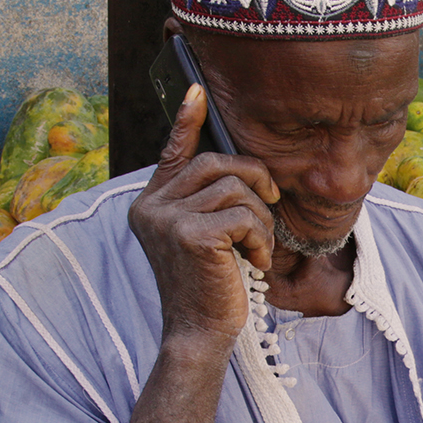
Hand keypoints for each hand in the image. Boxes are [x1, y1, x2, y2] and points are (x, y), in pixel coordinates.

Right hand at [128, 84, 279, 342]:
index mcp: (151, 203)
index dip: (186, 118)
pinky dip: (261, 238)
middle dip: (254, 178)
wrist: (198, 333)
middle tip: (271, 205)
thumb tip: (238, 167)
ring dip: (260, 218)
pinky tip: (256, 262)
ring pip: (234, 188)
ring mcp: (167, 219)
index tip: (198, 89)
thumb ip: (207, 201)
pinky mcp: (191, 234)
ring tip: (258, 247)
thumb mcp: (203, 236)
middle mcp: (151, 206)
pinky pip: (244, 215)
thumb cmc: (209, 285)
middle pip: (215, 161)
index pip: (173, 151)